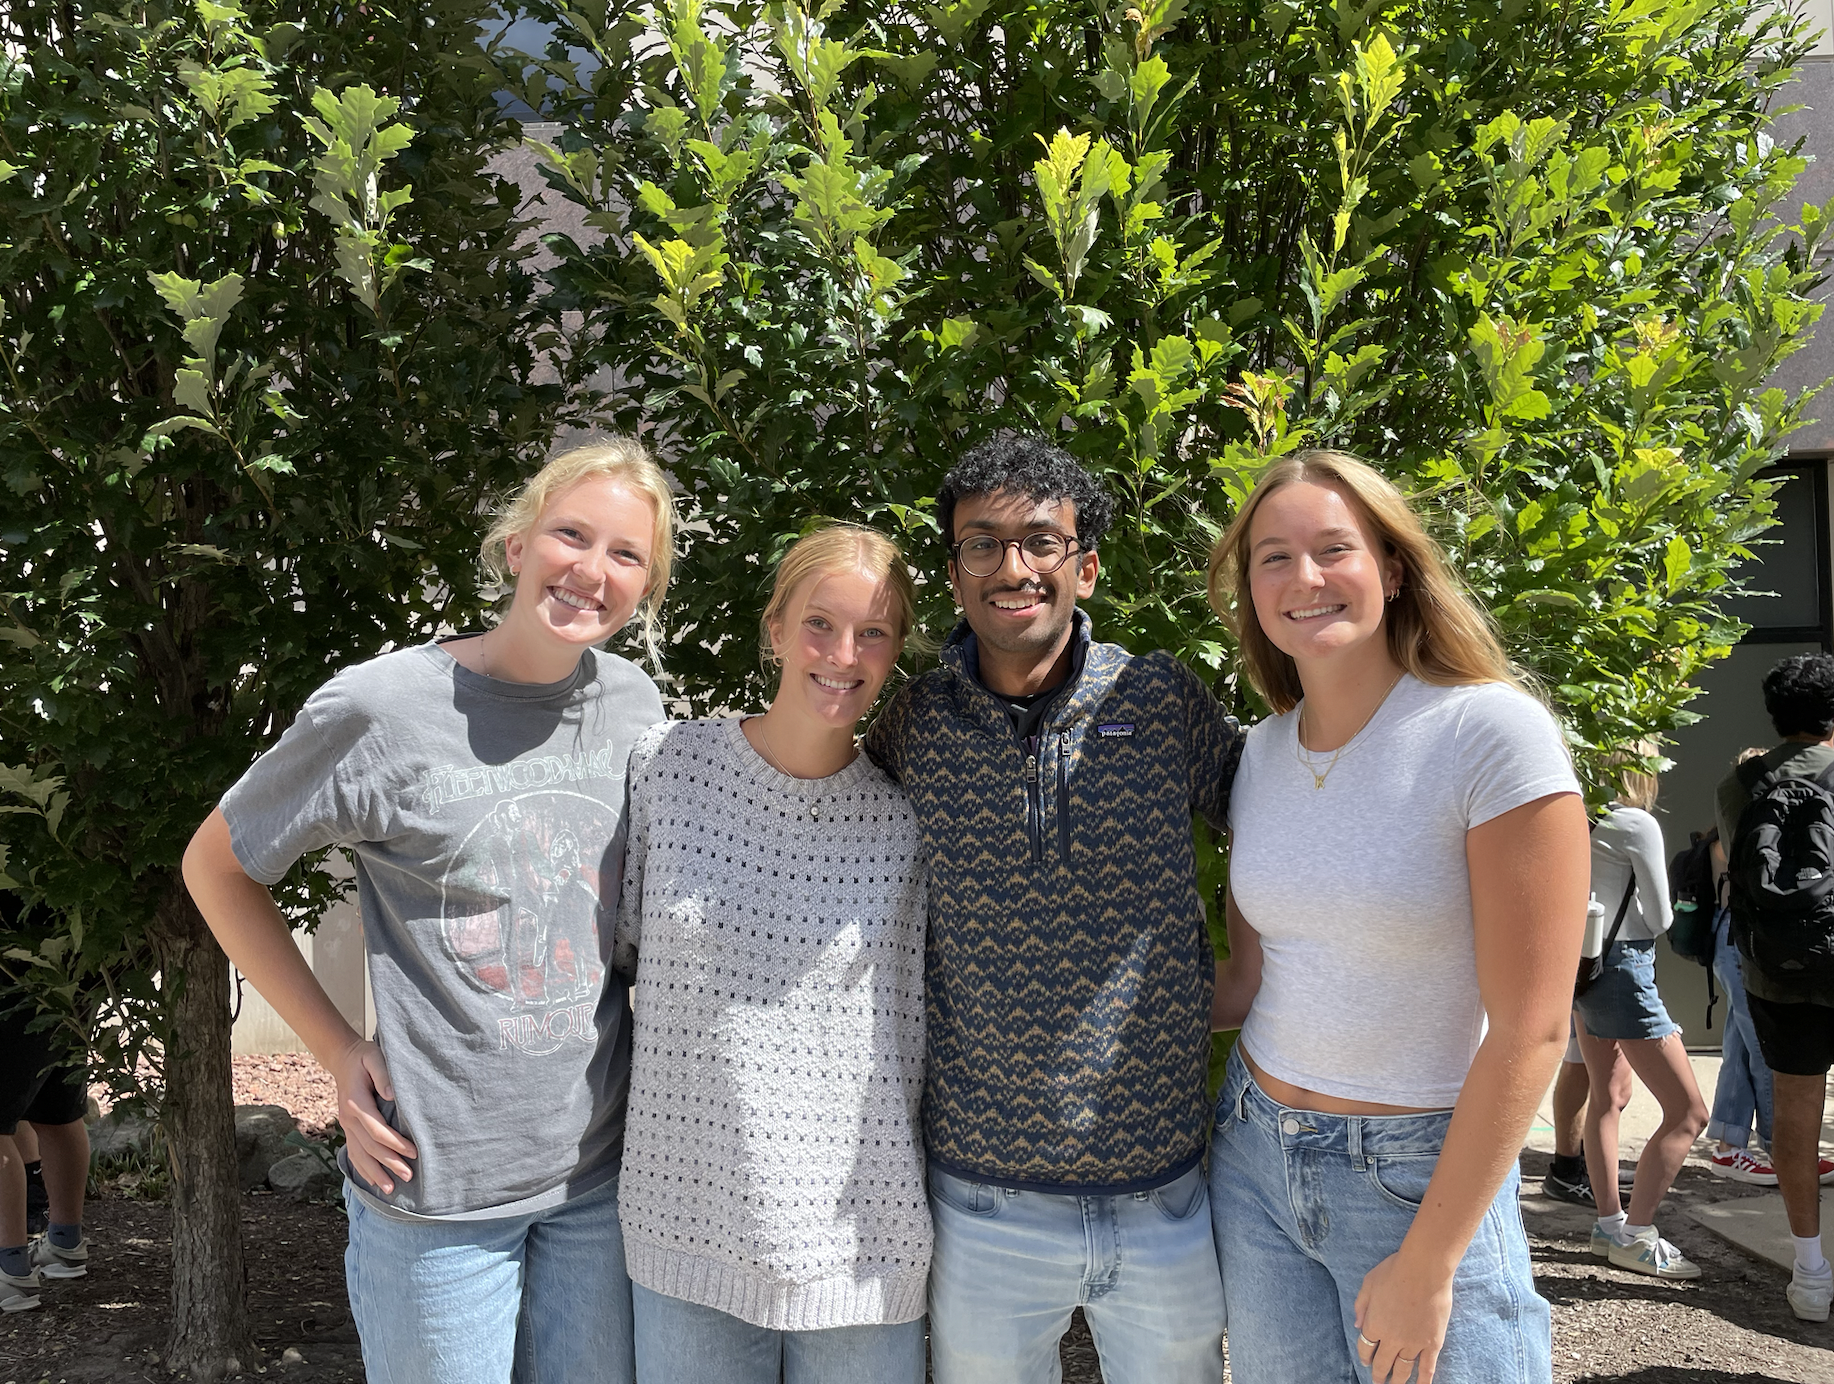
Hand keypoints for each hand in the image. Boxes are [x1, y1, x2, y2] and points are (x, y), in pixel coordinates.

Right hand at [329, 1038, 417, 1194]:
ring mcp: (346, 1125)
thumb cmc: (365, 1057)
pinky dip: (363, 1168)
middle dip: (390, 1163)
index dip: (395, 1143)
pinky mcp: (348, 1128)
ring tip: (390, 1189)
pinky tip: (373, 1181)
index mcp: (356, 1103)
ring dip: (375, 1172)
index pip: (377, 1130)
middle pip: (370, 1147)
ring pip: (360, 1155)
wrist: (344, 1059)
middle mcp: (348, 1118)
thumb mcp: (375, 1057)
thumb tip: (391, 1096)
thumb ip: (383, 1074)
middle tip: (409, 1176)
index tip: (414, 1152)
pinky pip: (353, 1152)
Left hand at [1353, 1250, 1453, 1383]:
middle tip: (1377, 1381)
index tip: (1365, 1362)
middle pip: (1382, 1363)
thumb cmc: (1395, 1271)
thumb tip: (1356, 1325)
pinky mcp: (1432, 1343)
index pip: (1365, 1348)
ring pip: (1403, 1369)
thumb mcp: (1369, 1283)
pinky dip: (1424, 1380)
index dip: (1364, 1357)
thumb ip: (1361, 1305)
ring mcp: (1413, 1343)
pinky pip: (1427, 1367)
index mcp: (1374, 1324)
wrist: (1424, 1269)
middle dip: (1378, 1375)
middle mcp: (1391, 1339)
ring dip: (1396, 1381)